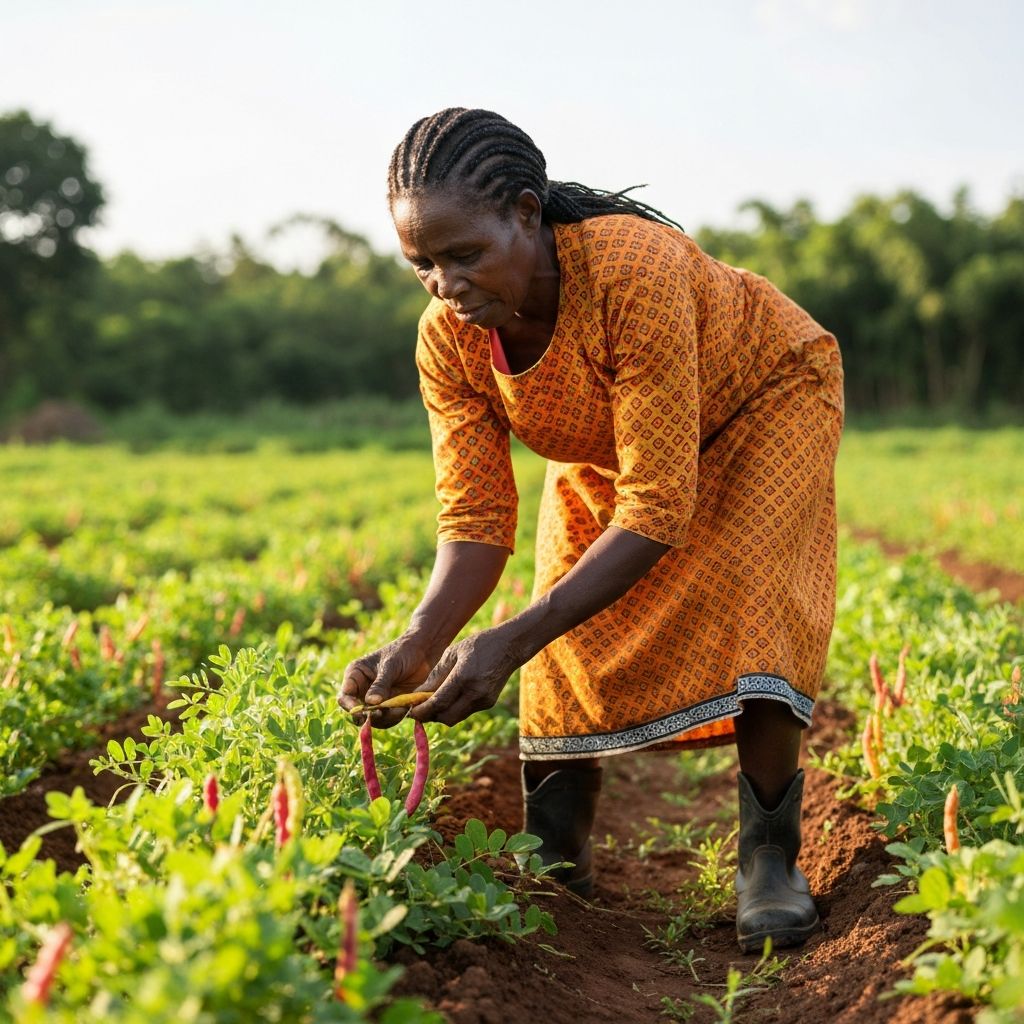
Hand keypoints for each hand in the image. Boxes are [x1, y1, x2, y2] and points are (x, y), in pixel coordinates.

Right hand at [338, 634, 432, 728]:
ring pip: (373, 719)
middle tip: (382, 713)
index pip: (345, 696)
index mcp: (356, 676)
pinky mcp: (391, 707)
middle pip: (357, 713)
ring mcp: (377, 700)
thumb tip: (370, 703)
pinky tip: (406, 708)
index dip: (350, 707)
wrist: (424, 652)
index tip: (362, 712)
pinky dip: (395, 717)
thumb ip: (380, 684)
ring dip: (385, 718)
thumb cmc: (403, 652)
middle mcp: (363, 690)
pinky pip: (388, 719)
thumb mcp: (390, 666)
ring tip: (400, 709)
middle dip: (369, 716)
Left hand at [409, 627, 523, 727]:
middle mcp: (475, 693)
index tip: (410, 711)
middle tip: (419, 709)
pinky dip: (454, 708)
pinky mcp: (489, 703)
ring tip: (433, 702)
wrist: (510, 646)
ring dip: (442, 713)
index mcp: (464, 677)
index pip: (438, 703)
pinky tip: (451, 696)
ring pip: (456, 717)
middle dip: (430, 716)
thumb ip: (435, 676)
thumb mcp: (452, 653)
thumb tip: (418, 695)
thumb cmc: (478, 645)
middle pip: (446, 718)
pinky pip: (466, 712)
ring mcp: (484, 700)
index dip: (421, 711)